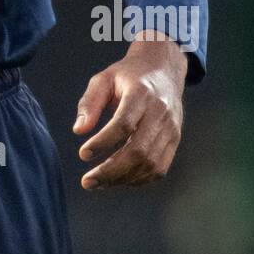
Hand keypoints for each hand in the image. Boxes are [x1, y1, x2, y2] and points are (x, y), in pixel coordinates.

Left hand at [72, 32, 188, 189]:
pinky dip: (139, 179)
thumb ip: (89, 103)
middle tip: (88, 181)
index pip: (123, 124)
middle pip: (138, 150)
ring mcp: (170, 128)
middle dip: (111, 170)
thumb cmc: (128, 75)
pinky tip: (119, 179)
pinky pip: (160, 168)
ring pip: (150, 163)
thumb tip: (79, 130)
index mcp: (141, 94)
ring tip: (99, 183)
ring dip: (123, 178)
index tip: (83, 154)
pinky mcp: (175, 139)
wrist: (163, 70)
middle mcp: (160, 113)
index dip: (103, 142)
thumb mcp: (104, 79)